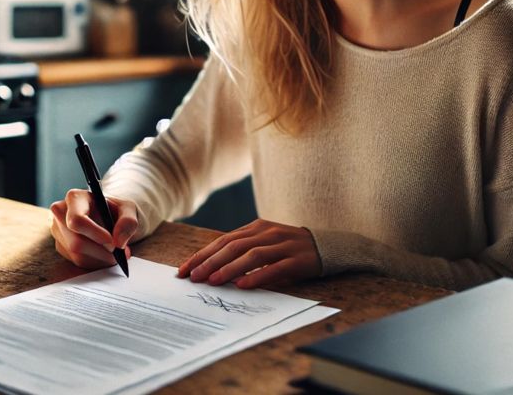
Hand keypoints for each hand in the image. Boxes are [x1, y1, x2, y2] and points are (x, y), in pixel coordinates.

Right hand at [49, 189, 138, 268]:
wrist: (107, 215)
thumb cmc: (114, 209)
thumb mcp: (128, 209)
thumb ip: (128, 221)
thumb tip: (118, 242)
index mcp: (75, 198)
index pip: (77, 220)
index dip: (94, 234)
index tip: (112, 242)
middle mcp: (61, 213)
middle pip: (76, 242)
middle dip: (101, 251)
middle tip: (119, 252)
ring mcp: (58, 230)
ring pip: (77, 255)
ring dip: (100, 258)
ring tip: (115, 254)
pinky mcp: (61, 245)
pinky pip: (77, 261)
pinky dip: (95, 262)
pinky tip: (104, 254)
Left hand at [177, 218, 320, 288]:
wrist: (327, 246)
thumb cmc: (289, 249)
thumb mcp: (265, 244)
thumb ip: (243, 252)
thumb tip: (210, 270)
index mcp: (256, 228)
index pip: (223, 240)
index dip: (202, 255)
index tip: (184, 269)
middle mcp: (268, 233)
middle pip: (233, 246)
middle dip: (210, 262)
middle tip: (193, 277)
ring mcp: (283, 245)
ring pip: (252, 255)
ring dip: (230, 268)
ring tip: (213, 281)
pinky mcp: (298, 260)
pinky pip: (275, 268)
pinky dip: (257, 277)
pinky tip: (243, 285)